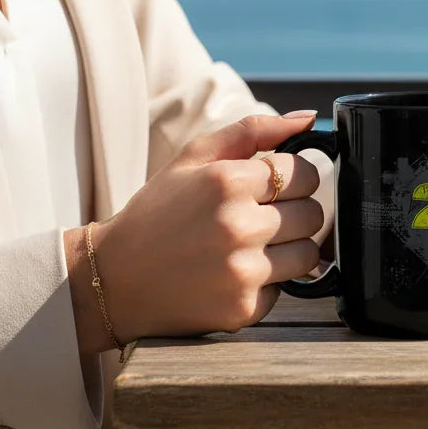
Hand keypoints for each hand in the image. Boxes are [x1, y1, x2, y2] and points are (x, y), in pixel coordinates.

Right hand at [65, 111, 323, 350]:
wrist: (114, 278)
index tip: (277, 186)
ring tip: (254, 246)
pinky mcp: (243, 309)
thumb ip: (254, 131)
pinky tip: (234, 274)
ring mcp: (243, 272)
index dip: (296, 178)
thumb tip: (309, 119)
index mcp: (228, 182)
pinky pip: (285, 290)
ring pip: (309, 255)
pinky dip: (267, 283)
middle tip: (263, 217)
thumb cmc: (156, 212)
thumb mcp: (193, 158)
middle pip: (313, 214)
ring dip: (290, 249)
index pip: (305, 173)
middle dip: (295, 212)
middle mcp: (238, 226)